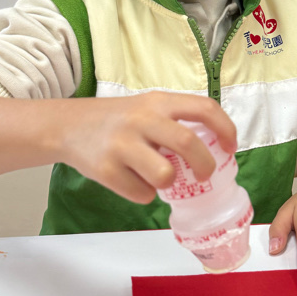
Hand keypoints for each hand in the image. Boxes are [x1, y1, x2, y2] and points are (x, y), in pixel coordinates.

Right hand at [58, 92, 236, 202]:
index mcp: (158, 102)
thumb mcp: (146, 107)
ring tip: (158, 177)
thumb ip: (174, 121)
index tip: (230, 148)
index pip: (204, 108)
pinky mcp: (105, 170)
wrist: (67, 126)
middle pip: (188, 143)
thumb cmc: (117, 120)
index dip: (225, 129)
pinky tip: (132, 180)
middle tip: (204, 176)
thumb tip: (212, 150)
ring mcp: (122, 145)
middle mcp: (141, 119)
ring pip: (165, 175)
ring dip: (168, 183)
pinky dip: (143, 193)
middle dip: (204, 165)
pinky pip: (141, 194)